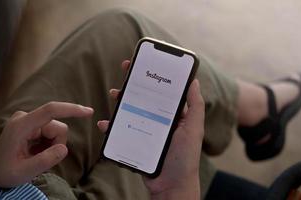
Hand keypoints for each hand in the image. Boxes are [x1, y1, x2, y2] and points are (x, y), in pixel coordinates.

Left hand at [0, 102, 93, 187]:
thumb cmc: (3, 171)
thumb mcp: (24, 172)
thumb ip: (45, 160)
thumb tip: (64, 148)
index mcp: (21, 125)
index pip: (50, 111)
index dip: (71, 109)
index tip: (88, 112)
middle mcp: (25, 118)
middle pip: (57, 127)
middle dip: (56, 145)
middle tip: (40, 160)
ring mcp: (28, 119)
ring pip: (56, 131)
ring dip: (52, 146)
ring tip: (36, 157)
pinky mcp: (31, 123)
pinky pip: (51, 132)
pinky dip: (48, 145)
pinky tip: (35, 152)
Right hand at [97, 60, 204, 198]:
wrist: (171, 185)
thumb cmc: (185, 158)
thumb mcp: (194, 130)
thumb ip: (195, 107)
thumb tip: (194, 81)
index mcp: (172, 114)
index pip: (162, 90)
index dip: (153, 75)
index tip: (145, 62)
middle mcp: (157, 119)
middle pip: (143, 96)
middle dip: (134, 83)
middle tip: (125, 71)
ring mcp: (144, 130)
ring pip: (129, 110)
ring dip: (120, 100)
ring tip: (114, 95)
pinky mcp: (134, 141)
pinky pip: (120, 130)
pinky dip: (110, 126)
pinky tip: (105, 124)